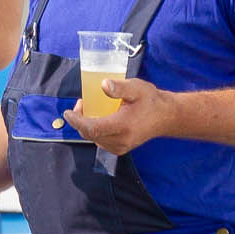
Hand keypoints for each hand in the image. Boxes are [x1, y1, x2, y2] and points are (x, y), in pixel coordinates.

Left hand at [61, 77, 182, 155]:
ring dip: (86, 126)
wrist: (166, 117)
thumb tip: (103, 85)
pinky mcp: (121, 149)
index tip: (68, 112)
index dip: (77, 121)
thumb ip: (119, 87)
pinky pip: (101, 141)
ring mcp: (121, 147)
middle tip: (80, 105)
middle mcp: (121, 140)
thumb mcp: (137, 88)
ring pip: (94, 139)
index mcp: (123, 126)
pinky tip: (97, 119)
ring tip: (88, 109)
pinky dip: (95, 131)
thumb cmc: (151, 101)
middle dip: (79, 121)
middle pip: (90, 134)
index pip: (92, 128)